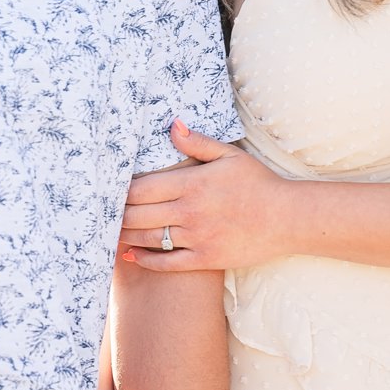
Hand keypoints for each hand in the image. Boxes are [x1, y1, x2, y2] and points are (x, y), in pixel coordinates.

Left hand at [120, 121, 285, 271]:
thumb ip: (198, 143)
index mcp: (193, 184)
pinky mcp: (204, 259)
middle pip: (138, 215)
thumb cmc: (259, 184)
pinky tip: (132, 255)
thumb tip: (172, 126)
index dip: (120, 191)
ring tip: (112, 231)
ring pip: (148, 239)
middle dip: (117, 214)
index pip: (142, 188)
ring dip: (125, 235)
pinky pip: (166, 263)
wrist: (287, 218)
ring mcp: (197, 238)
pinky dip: (144, 260)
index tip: (110, 191)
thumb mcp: (231, 156)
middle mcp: (190, 212)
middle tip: (103, 212)